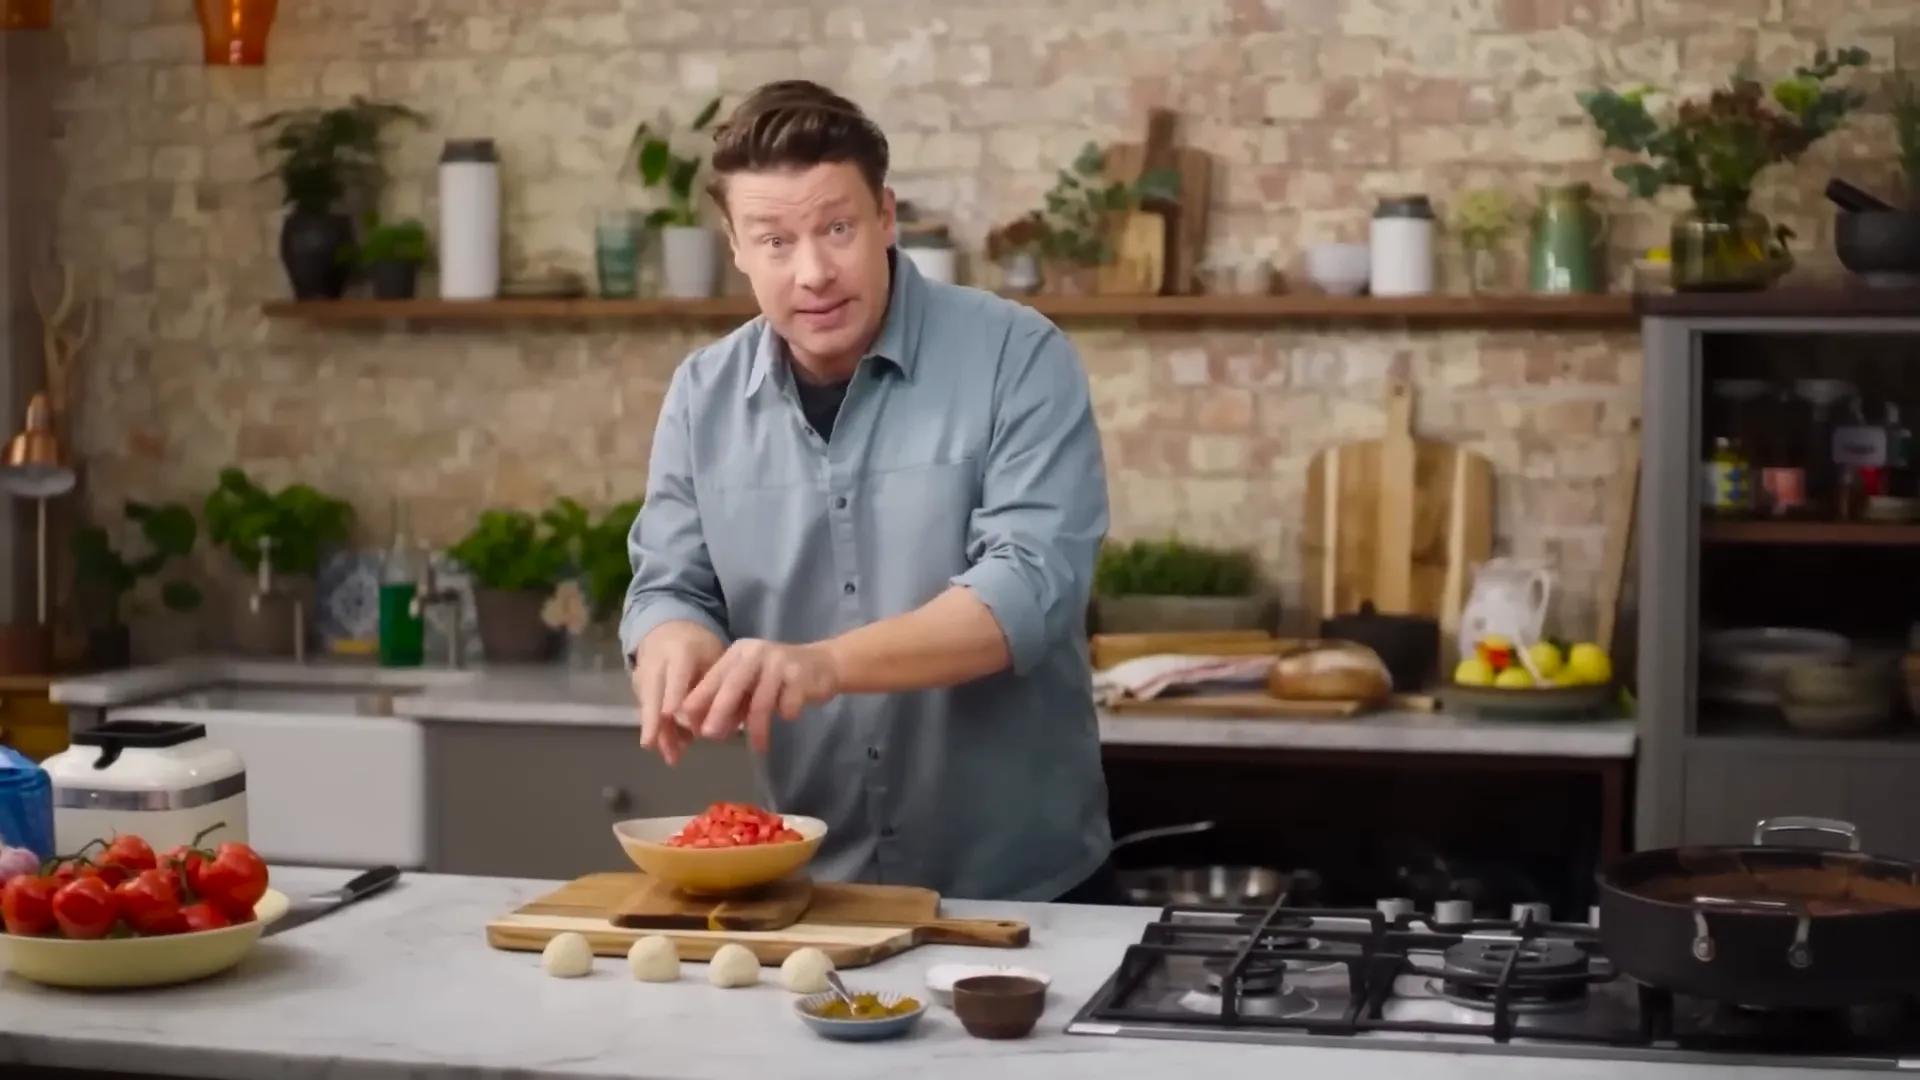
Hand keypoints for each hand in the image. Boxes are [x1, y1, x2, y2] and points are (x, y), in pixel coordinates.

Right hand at [631, 621, 725, 765]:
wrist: (668, 628)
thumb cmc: (699, 647)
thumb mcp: (713, 658)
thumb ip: (711, 688)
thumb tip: (709, 725)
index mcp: (680, 652)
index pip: (675, 676)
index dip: (672, 696)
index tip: (670, 716)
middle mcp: (656, 663)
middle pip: (652, 696)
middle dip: (656, 725)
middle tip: (663, 751)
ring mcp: (642, 674)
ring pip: (647, 707)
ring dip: (658, 733)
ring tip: (671, 757)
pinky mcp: (636, 685)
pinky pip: (645, 709)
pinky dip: (655, 728)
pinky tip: (667, 746)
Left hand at [679, 639, 840, 750]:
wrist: (824, 664)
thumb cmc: (780, 678)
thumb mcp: (750, 683)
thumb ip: (730, 700)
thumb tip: (704, 729)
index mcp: (738, 653)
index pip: (713, 678)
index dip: (699, 701)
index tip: (685, 723)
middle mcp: (756, 652)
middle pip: (732, 686)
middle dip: (719, 712)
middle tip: (708, 735)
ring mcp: (779, 662)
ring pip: (761, 701)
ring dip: (758, 728)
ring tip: (758, 746)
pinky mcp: (800, 675)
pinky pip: (788, 704)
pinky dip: (787, 714)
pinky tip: (789, 716)